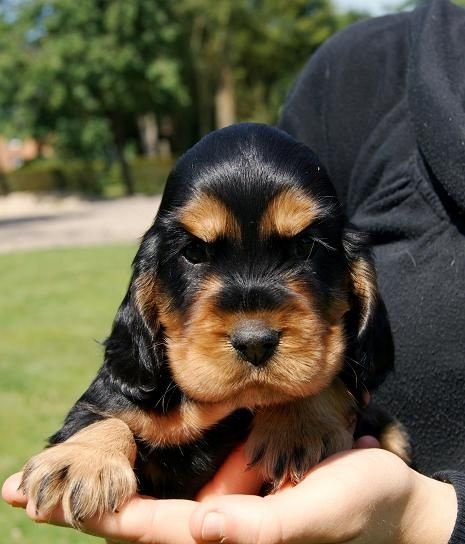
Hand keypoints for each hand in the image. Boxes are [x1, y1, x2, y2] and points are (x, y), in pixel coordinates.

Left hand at [2, 439, 456, 543]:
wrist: (384, 496)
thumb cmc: (356, 506)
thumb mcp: (314, 517)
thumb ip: (262, 529)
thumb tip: (204, 528)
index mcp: (227, 536)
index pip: (149, 530)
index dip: (100, 516)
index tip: (48, 501)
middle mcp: (214, 526)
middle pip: (137, 522)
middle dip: (83, 506)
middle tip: (24, 489)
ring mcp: (222, 508)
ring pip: (151, 505)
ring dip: (103, 491)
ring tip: (56, 478)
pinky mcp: (235, 489)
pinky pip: (178, 489)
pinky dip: (141, 480)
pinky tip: (123, 468)